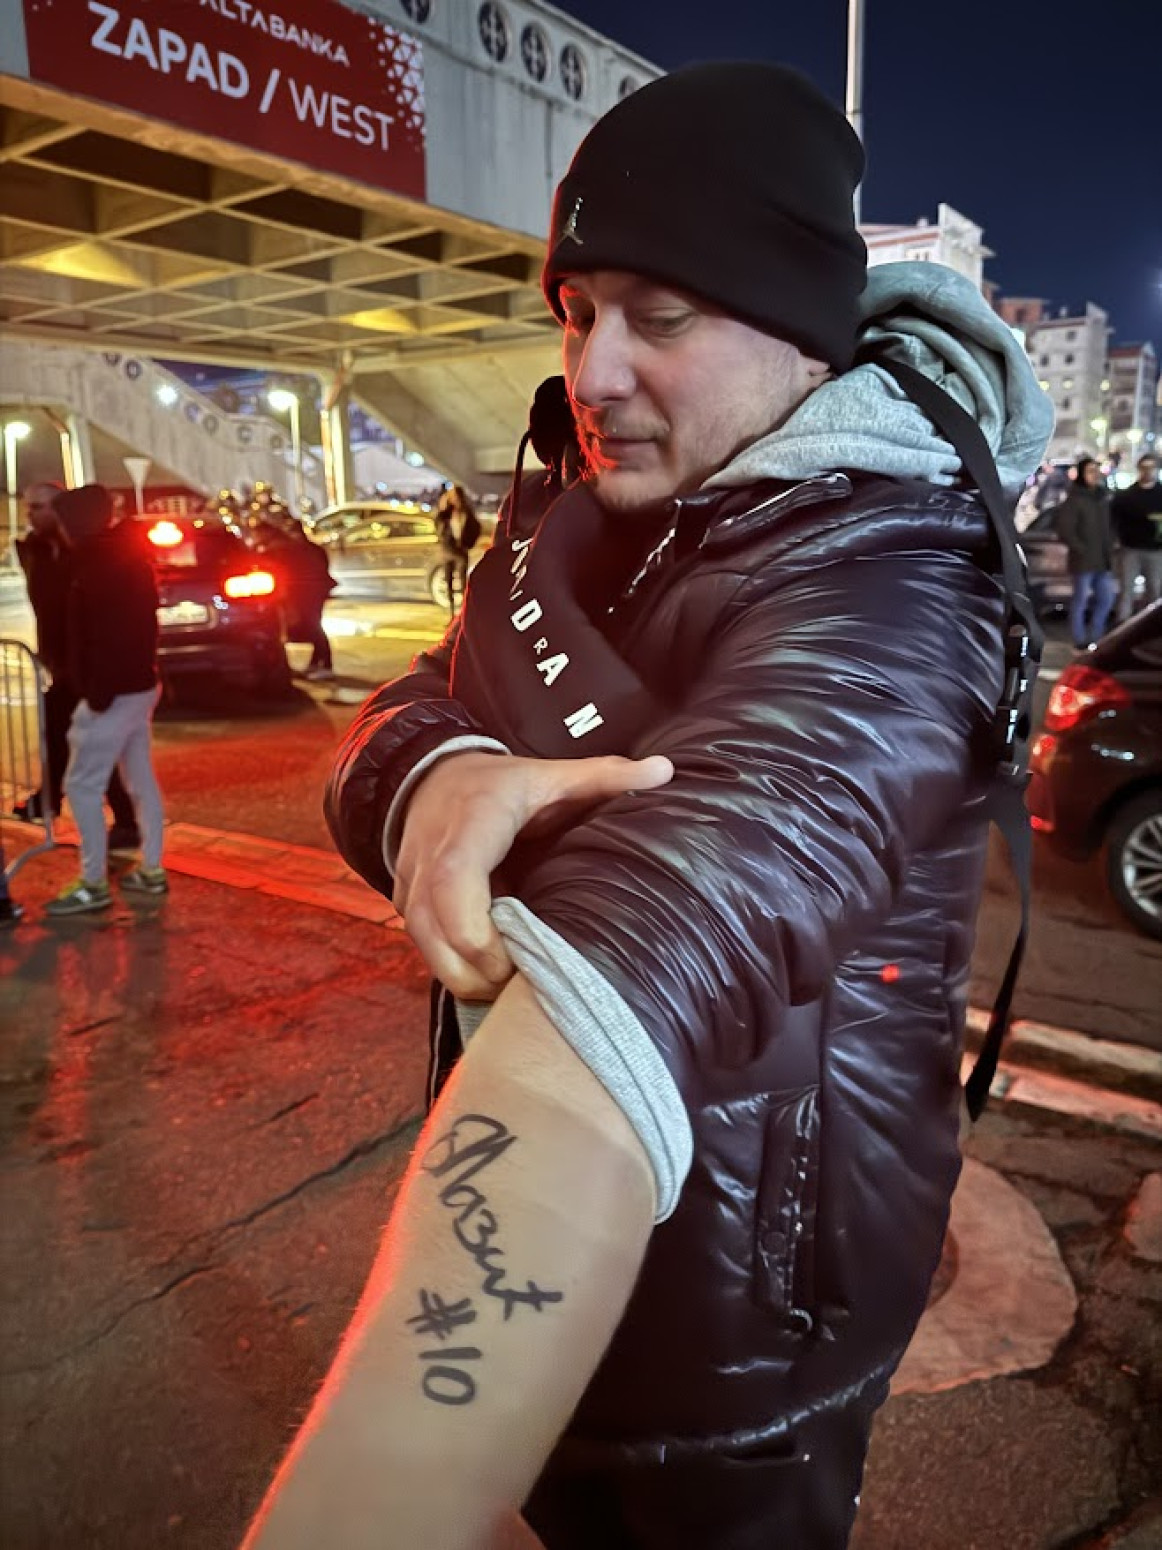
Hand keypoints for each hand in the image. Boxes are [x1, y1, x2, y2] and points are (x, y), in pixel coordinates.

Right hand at [393, 750, 672, 999]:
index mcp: (471, 826)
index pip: (454, 884)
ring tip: (515, 985)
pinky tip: (493, 974)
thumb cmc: (498, 783)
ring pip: (426, 950)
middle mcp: (430, 860)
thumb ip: (605, 775)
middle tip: (529, 985)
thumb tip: (665, 771)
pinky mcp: (406, 906)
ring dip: (467, 977)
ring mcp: (410, 886)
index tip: (519, 958)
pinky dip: (457, 969)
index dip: (479, 933)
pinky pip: (425, 950)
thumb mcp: (550, 775)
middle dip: (480, 973)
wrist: (430, 777)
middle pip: (436, 934)